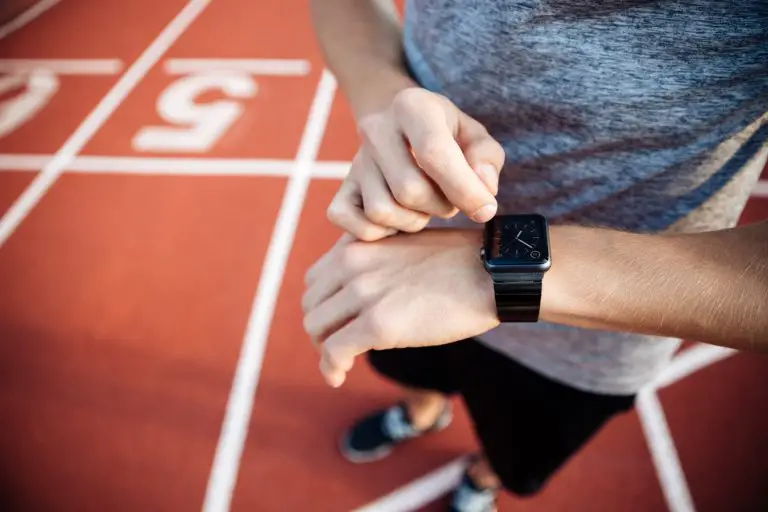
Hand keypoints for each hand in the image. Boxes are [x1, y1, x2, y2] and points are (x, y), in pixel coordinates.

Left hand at [302, 230, 499, 386]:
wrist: (491, 273)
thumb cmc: (459, 261)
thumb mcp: (405, 244)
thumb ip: (375, 259)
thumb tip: (359, 289)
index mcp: (359, 244)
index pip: (315, 279)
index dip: (322, 305)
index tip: (337, 323)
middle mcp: (353, 264)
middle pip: (312, 306)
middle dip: (321, 330)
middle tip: (339, 347)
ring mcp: (364, 294)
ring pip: (316, 329)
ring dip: (324, 350)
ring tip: (339, 364)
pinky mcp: (379, 325)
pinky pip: (335, 351)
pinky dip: (330, 368)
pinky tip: (338, 377)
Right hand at [327, 88, 504, 241]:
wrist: (399, 127)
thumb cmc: (445, 135)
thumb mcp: (473, 134)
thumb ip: (486, 158)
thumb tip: (483, 188)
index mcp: (412, 106)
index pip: (434, 153)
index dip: (464, 189)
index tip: (485, 209)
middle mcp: (376, 129)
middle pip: (409, 190)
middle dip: (440, 206)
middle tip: (449, 199)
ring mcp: (355, 161)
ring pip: (382, 212)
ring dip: (414, 221)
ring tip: (425, 206)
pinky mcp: (341, 190)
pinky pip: (355, 225)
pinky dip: (380, 232)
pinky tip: (398, 218)